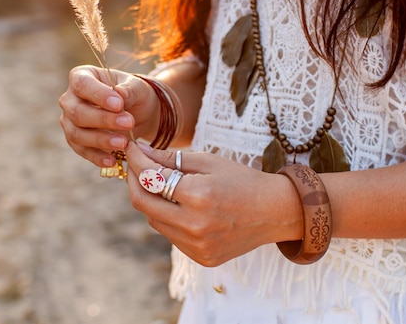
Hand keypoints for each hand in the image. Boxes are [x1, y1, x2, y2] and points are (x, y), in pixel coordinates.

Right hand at [58, 65, 156, 167]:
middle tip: (128, 123)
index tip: (119, 104)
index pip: (82, 84)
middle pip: (77, 111)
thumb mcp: (138, 87)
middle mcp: (70, 99)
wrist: (137, 114)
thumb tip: (120, 94)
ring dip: (100, 140)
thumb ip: (130, 90)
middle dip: (103, 120)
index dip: (98, 94)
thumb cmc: (134, 94)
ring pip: (76, 133)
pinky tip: (113, 160)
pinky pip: (81, 150)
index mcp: (82, 76)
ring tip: (123, 143)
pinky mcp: (75, 140)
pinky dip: (97, 157)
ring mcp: (69, 121)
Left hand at [124, 142, 302, 265]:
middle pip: (143, 204)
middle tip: (134, 165)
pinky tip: (177, 205)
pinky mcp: (201, 257)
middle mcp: (195, 225)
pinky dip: (167, 218)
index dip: (136, 161)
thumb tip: (139, 152)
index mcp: (199, 196)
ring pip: (154, 221)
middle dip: (133, 180)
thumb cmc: (243, 181)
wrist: (275, 212)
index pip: (150, 179)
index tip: (130, 148)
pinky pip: (170, 235)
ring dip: (149, 200)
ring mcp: (197, 246)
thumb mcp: (209, 162)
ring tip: (157, 183)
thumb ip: (171, 159)